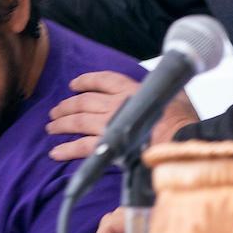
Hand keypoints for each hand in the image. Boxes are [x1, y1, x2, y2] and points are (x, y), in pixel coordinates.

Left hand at [44, 71, 199, 160]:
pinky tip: (55, 152)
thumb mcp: (178, 97)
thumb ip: (170, 91)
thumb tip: (175, 87)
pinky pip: (80, 146)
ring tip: (51, 128)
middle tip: (55, 111)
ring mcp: (108, 123)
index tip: (73, 84)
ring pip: (77, 121)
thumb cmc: (182, 121)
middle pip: (83, 101)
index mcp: (131, 90)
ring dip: (61, 124)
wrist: (178, 140)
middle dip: (66, 106)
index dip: (86, 81)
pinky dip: (66, 149)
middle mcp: (115, 103)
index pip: (104, 80)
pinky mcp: (104, 144)